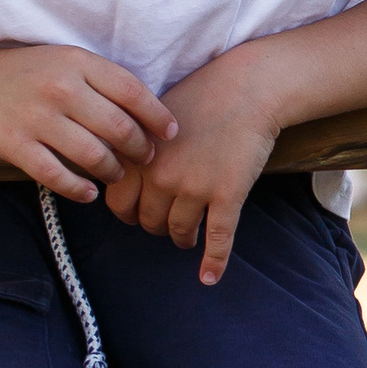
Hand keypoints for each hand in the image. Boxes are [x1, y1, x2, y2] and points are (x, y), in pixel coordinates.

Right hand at [0, 43, 173, 203]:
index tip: (170, 134)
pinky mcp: (14, 144)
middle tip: (145, 159)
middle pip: (119, 128)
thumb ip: (105, 82)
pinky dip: (79, 190)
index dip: (158, 117)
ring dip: (113, 171)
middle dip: (140, 150)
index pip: (133, 92)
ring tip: (115, 174)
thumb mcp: (68, 62)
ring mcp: (36, 117)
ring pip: (94, 155)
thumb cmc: (31, 74)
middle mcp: (60, 88)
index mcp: (78, 63)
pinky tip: (90, 194)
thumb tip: (151, 115)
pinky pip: (57, 175)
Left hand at [102, 50, 279, 284]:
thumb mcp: (151, 116)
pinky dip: (214, 262)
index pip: (118, 204)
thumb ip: (134, 147)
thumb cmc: (201, 96)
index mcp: (137, 156)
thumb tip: (119, 173)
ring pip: (179, 232)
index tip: (140, 211)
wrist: (248, 89)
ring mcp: (194, 188)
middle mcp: (160, 176)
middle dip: (156, 226)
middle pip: (149, 222)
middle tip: (166, 223)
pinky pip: (218, 238)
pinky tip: (209, 278)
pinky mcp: (227, 196)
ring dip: (182, 239)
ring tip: (187, 238)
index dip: (129, 212)